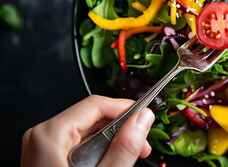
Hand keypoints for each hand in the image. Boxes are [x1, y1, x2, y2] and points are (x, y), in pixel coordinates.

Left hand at [21, 95, 154, 166]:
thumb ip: (124, 149)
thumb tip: (142, 121)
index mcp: (50, 135)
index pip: (95, 105)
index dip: (125, 109)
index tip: (145, 117)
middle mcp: (44, 136)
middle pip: (92, 117)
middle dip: (121, 129)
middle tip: (141, 144)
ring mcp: (44, 146)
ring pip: (88, 130)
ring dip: (112, 141)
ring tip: (128, 157)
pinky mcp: (49, 156)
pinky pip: (79, 143)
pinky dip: (99, 150)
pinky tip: (111, 162)